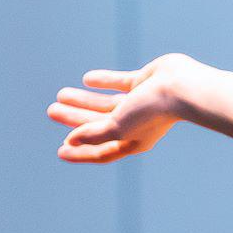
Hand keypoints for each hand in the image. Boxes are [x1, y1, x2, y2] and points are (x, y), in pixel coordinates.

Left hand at [46, 52, 204, 163]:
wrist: (180, 87)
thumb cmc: (151, 112)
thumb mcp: (118, 127)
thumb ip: (94, 134)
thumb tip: (71, 140)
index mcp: (132, 142)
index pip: (101, 151)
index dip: (80, 153)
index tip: (60, 151)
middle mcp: (136, 124)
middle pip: (98, 124)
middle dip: (74, 119)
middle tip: (52, 111)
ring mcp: (140, 103)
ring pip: (105, 103)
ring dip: (83, 100)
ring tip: (60, 94)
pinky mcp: (144, 83)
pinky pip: (119, 82)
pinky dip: (104, 81)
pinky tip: (87, 79)